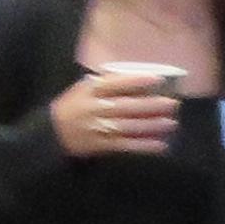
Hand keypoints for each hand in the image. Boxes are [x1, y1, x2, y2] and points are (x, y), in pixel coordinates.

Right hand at [48, 69, 181, 156]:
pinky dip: (144, 146)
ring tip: (171, 123)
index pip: (115, 84)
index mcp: (90, 91)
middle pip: (126, 107)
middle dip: (151, 106)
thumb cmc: (71, 106)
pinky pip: (126, 146)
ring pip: (129, 127)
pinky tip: (161, 145)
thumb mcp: (82, 88)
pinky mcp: (102, 146)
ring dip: (152, 126)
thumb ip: (105, 82)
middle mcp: (95, 109)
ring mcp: (98, 129)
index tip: (157, 79)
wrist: (52, 133)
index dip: (136, 82)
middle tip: (173, 103)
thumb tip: (136, 77)